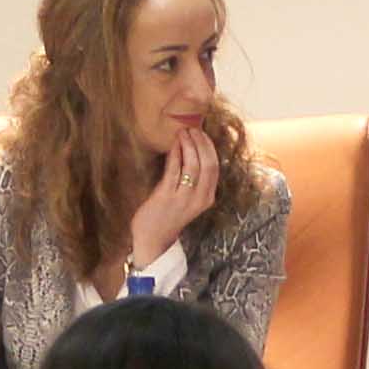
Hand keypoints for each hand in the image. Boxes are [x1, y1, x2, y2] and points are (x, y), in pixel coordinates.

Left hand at [123, 126, 219, 277]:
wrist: (153, 239)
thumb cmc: (168, 215)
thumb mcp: (189, 199)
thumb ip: (194, 180)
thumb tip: (193, 150)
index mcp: (208, 197)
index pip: (215, 166)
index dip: (209, 146)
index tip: (201, 133)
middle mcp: (200, 198)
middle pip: (208, 163)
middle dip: (201, 142)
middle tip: (192, 129)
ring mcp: (184, 198)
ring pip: (193, 165)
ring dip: (188, 145)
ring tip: (182, 133)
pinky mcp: (167, 197)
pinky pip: (174, 170)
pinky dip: (175, 154)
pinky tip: (173, 145)